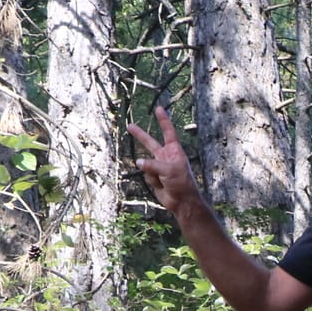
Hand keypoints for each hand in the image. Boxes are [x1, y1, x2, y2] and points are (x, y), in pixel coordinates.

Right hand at [128, 104, 203, 221]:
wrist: (182, 202)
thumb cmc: (182, 184)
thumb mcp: (169, 171)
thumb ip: (152, 164)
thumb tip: (138, 162)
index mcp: (174, 151)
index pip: (168, 132)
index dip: (163, 120)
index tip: (159, 108)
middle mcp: (166, 156)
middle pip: (150, 143)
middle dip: (140, 135)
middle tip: (129, 125)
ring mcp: (159, 167)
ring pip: (146, 164)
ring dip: (153, 173)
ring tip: (164, 180)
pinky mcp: (154, 177)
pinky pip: (147, 175)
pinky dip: (153, 181)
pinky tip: (162, 186)